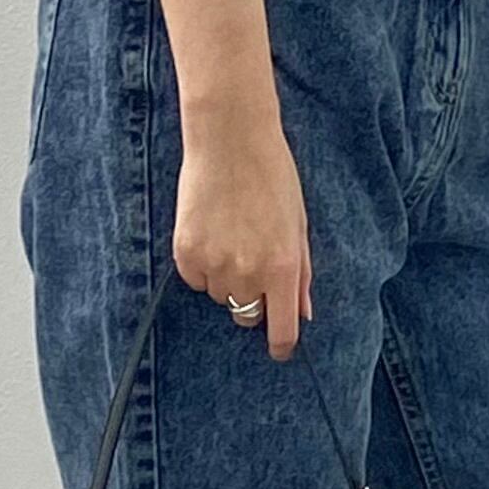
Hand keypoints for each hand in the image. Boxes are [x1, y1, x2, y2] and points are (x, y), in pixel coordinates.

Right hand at [172, 108, 314, 362]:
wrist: (229, 139)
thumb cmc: (271, 176)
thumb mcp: (298, 224)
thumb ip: (302, 273)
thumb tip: (303, 313)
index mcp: (284, 266)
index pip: (281, 330)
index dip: (281, 345)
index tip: (278, 349)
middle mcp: (248, 272)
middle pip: (246, 315)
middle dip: (252, 300)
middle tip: (252, 263)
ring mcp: (214, 264)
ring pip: (219, 295)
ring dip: (226, 278)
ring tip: (230, 234)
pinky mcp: (186, 253)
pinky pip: (195, 278)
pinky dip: (201, 265)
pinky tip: (209, 230)